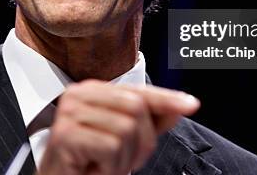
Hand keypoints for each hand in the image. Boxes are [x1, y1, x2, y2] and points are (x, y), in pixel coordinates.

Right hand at [38, 80, 199, 174]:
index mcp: (92, 91)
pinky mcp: (65, 134)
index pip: (137, 91)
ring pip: (126, 128)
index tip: (191, 104)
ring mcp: (69, 112)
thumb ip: (151, 122)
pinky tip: (93, 170)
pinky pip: (110, 147)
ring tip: (103, 166)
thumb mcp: (126, 142)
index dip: (166, 99)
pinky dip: (109, 167)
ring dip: (123, 158)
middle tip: (120, 161)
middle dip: (140, 141)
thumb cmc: (88, 165)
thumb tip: (182, 104)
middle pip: (136, 108)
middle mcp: (78, 95)